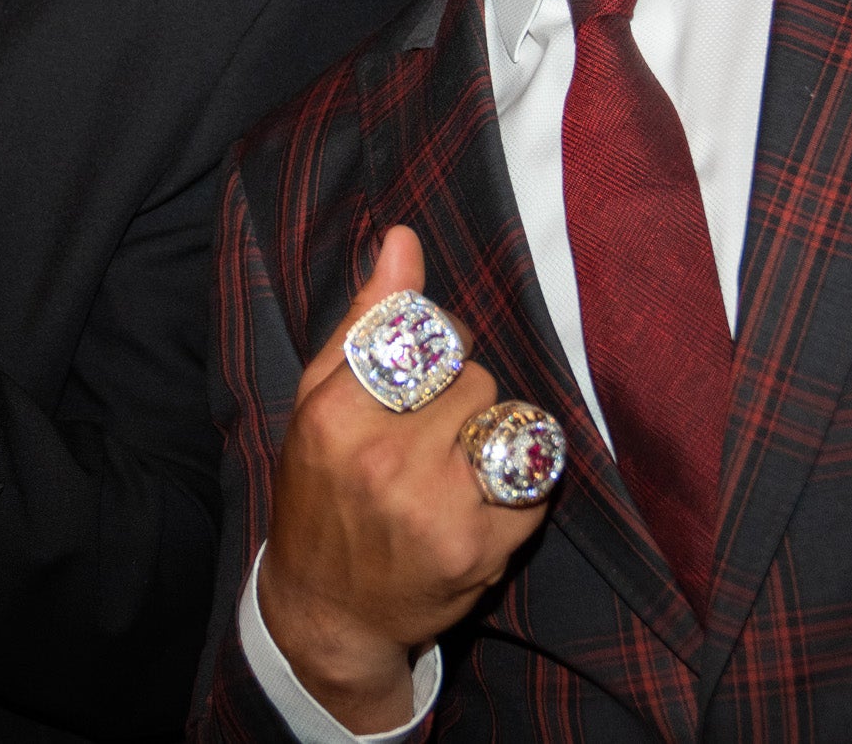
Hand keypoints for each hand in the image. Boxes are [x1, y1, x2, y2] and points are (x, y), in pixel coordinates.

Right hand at [257, 226, 546, 731]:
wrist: (328, 612)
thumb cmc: (318, 494)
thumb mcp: (317, 403)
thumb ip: (364, 321)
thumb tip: (404, 239)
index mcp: (338, 416)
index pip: (432, 337)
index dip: (439, 348)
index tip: (422, 376)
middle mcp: (388, 461)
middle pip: (476, 378)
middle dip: (462, 396)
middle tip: (428, 434)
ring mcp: (439, 509)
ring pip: (509, 422)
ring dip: (491, 435)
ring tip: (452, 466)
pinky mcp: (483, 550)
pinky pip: (533, 478)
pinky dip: (515, 485)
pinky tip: (475, 502)